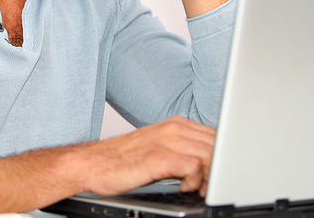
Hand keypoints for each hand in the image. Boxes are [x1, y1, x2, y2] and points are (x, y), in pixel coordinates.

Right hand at [0, 116, 215, 214]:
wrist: (89, 165)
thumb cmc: (120, 162)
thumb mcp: (158, 152)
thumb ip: (183, 152)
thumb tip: (209, 166)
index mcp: (176, 125)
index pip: (217, 137)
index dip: (224, 157)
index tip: (222, 174)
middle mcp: (174, 127)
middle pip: (218, 145)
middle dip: (221, 167)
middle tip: (206, 186)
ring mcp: (168, 139)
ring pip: (211, 155)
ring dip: (209, 176)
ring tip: (195, 188)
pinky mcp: (160, 155)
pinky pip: (196, 166)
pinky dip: (195, 180)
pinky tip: (182, 187)